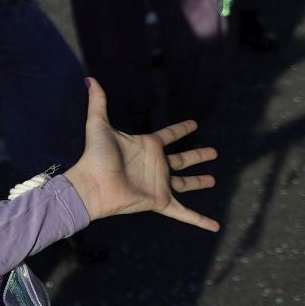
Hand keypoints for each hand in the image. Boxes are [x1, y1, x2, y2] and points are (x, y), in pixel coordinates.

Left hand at [62, 80, 218, 230]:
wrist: (91, 185)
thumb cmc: (94, 157)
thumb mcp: (98, 125)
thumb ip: (98, 102)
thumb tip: (90, 79)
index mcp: (147, 146)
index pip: (169, 135)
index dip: (181, 129)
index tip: (194, 124)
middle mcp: (156, 165)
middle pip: (182, 160)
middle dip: (198, 156)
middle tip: (214, 152)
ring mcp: (159, 183)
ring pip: (185, 183)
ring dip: (199, 182)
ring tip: (214, 180)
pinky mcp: (160, 201)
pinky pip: (183, 212)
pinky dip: (198, 220)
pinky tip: (214, 226)